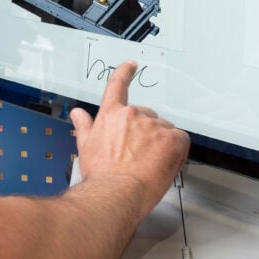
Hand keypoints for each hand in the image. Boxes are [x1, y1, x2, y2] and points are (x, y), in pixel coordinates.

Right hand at [70, 60, 189, 217]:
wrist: (115, 193)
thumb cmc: (100, 175)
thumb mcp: (85, 147)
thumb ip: (83, 126)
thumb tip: (77, 114)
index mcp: (111, 115)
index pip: (117, 87)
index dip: (125, 73)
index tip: (131, 65)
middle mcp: (132, 115)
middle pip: (147, 117)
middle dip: (146, 132)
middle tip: (140, 154)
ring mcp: (153, 126)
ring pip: (164, 131)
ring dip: (161, 144)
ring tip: (150, 164)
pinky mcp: (172, 139)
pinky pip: (181, 141)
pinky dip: (177, 152)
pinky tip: (165, 163)